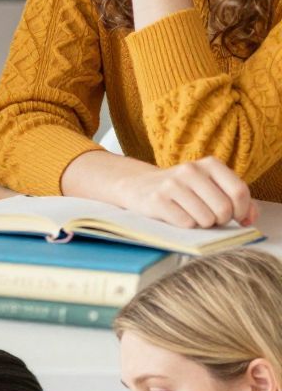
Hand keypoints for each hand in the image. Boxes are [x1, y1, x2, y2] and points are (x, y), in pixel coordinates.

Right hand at [121, 158, 256, 231]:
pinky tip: (176, 216)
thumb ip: (238, 200)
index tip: (236, 217)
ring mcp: (172, 184)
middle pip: (223, 209)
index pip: (239, 191)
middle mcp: (191, 170)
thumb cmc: (184, 191)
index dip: (241, 211)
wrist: (139, 186)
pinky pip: (186, 224)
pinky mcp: (157, 200)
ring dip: (202, 224)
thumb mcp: (211, 187)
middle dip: (220, 221)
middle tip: (210, 217)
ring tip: (191, 215)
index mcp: (210, 164)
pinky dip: (185, 226)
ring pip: (205, 219)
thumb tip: (250, 218)